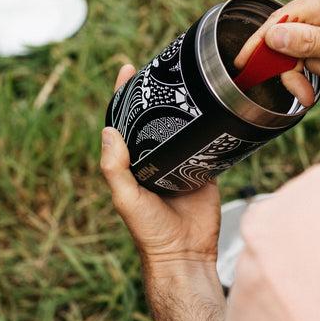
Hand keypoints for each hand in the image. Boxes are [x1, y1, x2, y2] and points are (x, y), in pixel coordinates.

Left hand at [101, 65, 221, 270]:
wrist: (186, 253)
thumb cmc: (151, 232)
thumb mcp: (127, 199)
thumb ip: (115, 169)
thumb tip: (107, 131)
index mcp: (133, 164)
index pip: (125, 122)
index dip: (123, 95)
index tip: (127, 69)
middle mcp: (156, 160)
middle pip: (153, 119)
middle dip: (155, 94)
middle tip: (162, 67)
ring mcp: (181, 162)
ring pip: (180, 127)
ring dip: (182, 105)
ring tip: (187, 77)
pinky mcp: (205, 169)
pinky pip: (207, 142)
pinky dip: (208, 125)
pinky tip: (212, 106)